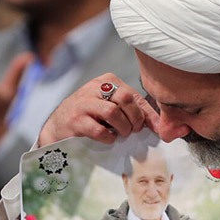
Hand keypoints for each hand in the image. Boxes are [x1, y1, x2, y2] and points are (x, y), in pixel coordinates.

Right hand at [35, 75, 152, 147]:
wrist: (58, 125)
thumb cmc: (89, 115)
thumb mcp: (110, 106)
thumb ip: (132, 111)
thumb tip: (160, 125)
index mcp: (106, 81)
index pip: (133, 94)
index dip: (147, 113)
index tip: (155, 128)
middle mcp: (94, 88)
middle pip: (125, 99)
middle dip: (135, 118)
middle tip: (133, 130)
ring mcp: (83, 104)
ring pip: (113, 112)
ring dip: (122, 128)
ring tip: (121, 134)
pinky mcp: (76, 121)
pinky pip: (99, 130)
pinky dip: (108, 137)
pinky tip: (107, 138)